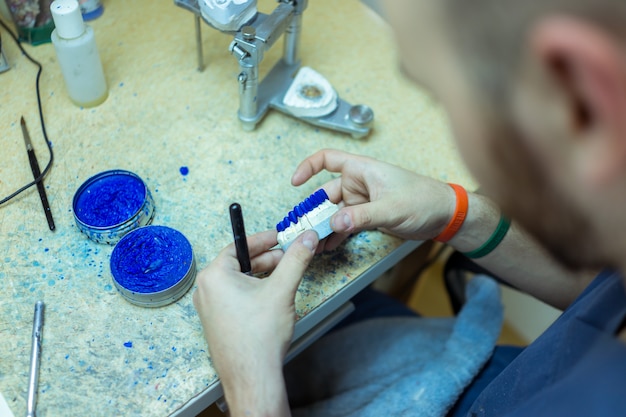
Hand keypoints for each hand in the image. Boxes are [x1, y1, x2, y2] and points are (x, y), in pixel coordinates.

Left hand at [193, 230, 317, 415]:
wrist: (252, 375)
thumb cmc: (259, 336)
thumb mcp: (282, 289)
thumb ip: (295, 259)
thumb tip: (307, 238)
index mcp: (214, 276)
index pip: (239, 246)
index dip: (263, 240)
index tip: (279, 237)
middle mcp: (206, 290)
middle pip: (239, 263)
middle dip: (266, 260)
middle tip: (288, 258)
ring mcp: (209, 308)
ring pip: (238, 281)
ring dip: (261, 276)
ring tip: (282, 279)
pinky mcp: (216, 322)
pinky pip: (234, 297)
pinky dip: (252, 292)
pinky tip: (269, 299)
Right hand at [292, 149, 455, 249]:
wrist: (446, 215)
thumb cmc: (424, 200)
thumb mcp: (391, 209)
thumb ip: (362, 216)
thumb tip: (334, 223)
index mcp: (362, 170)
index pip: (328, 159)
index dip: (308, 167)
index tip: (295, 183)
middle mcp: (359, 183)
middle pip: (326, 194)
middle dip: (313, 211)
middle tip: (301, 230)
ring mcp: (362, 201)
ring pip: (334, 212)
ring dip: (323, 227)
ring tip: (312, 244)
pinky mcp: (368, 216)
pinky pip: (346, 224)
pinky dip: (336, 234)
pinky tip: (327, 246)